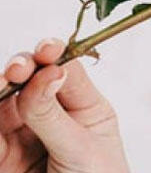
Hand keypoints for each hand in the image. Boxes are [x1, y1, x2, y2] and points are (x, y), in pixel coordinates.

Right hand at [0, 38, 130, 172]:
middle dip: (22, 68)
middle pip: (30, 81)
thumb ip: (55, 115)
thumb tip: (47, 72)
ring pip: (4, 103)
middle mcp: (54, 115)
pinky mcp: (4, 157)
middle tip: (20, 68)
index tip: (47, 48)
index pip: (67, 71)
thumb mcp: (82, 148)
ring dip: (1, 89)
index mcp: (85, 107)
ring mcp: (25, 136)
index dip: (55, 55)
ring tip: (6, 82)